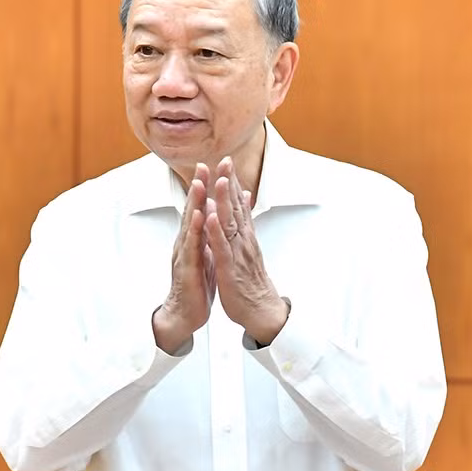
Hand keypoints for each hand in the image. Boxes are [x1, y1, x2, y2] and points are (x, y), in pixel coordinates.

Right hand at [152, 172, 216, 352]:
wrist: (184, 313)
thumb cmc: (196, 284)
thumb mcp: (207, 255)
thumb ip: (210, 236)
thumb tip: (217, 217)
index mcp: (193, 239)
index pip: (199, 209)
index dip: (204, 188)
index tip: (211, 167)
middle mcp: (186, 243)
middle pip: (192, 210)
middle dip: (198, 187)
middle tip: (203, 165)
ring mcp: (185, 254)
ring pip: (190, 225)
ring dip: (195, 203)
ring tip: (199, 183)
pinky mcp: (188, 268)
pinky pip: (192, 247)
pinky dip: (196, 231)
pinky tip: (200, 218)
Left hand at [202, 157, 288, 345]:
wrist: (261, 310)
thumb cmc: (251, 281)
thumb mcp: (248, 249)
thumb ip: (245, 225)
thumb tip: (244, 202)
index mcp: (244, 236)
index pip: (238, 204)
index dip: (232, 182)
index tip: (226, 161)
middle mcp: (243, 240)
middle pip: (236, 207)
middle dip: (229, 183)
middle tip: (225, 160)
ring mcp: (237, 253)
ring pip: (230, 223)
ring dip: (224, 201)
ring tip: (218, 180)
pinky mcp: (230, 268)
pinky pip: (222, 247)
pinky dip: (215, 232)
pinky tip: (210, 218)